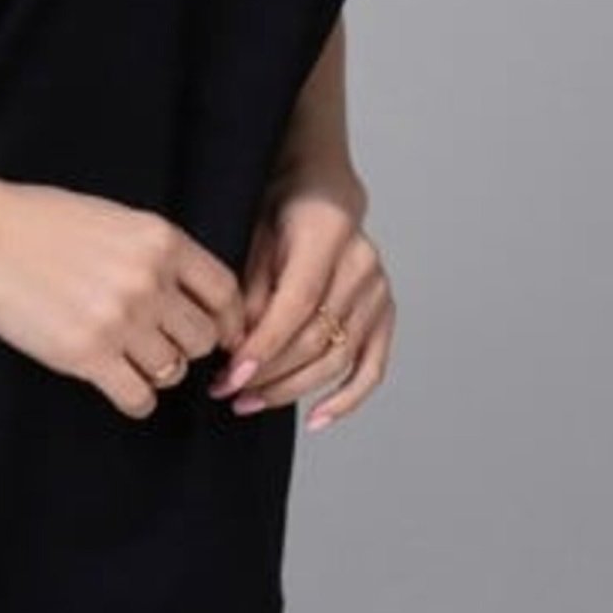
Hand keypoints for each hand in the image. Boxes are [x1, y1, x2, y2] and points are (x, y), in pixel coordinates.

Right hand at [0, 177, 250, 421]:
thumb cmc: (39, 221)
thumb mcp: (115, 218)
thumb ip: (156, 252)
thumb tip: (191, 292)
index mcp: (160, 240)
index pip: (225, 292)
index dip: (230, 321)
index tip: (223, 336)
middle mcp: (148, 280)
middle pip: (203, 338)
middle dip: (186, 346)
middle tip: (160, 344)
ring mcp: (119, 320)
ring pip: (173, 370)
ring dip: (157, 371)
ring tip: (130, 360)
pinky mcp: (87, 355)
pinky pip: (139, 398)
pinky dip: (136, 400)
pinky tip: (119, 386)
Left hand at [207, 177, 394, 431]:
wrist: (322, 193)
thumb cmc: (281, 211)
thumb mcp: (254, 236)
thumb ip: (251, 290)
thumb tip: (239, 348)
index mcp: (329, 235)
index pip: (298, 304)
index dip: (264, 344)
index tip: (232, 374)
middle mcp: (362, 265)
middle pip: (317, 338)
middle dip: (268, 372)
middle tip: (227, 390)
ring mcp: (379, 292)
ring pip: (338, 358)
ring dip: (292, 389)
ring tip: (250, 401)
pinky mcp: (385, 314)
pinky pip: (372, 367)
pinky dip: (347, 398)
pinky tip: (317, 419)